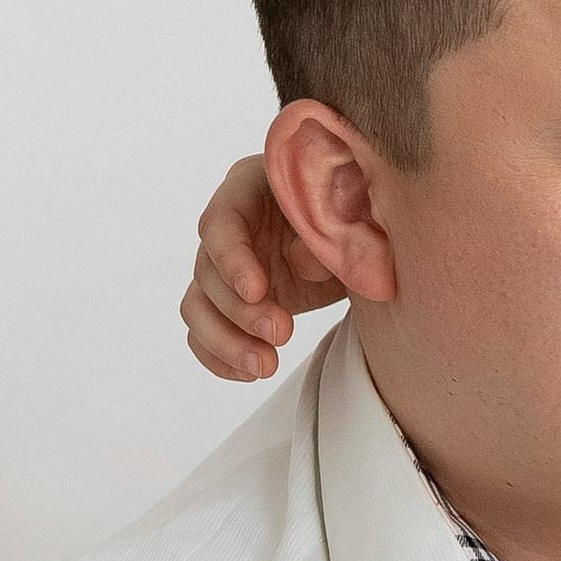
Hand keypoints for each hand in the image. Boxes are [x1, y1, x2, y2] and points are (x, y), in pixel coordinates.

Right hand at [182, 155, 347, 380]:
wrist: (363, 236)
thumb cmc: (355, 211)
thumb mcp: (353, 213)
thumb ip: (331, 230)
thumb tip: (300, 261)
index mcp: (249, 188)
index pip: (221, 222)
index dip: (232, 259)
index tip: (257, 291)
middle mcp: (228, 227)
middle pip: (207, 271)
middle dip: (239, 311)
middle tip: (281, 333)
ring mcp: (224, 267)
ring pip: (197, 306)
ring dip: (225, 341)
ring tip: (265, 365)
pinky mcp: (229, 302)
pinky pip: (205, 332)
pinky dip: (220, 357)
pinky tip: (250, 372)